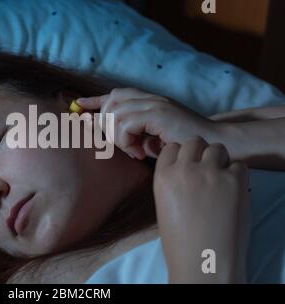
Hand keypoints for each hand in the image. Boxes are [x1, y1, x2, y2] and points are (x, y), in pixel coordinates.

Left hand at [76, 88, 218, 158]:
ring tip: (136, 151)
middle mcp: (148, 98)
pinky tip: (142, 152)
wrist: (214, 143)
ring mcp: (153, 103)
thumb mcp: (153, 137)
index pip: (114, 94)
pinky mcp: (157, 113)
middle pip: (110, 104)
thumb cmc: (183, 143)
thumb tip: (110, 134)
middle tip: (124, 146)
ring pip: (114, 115)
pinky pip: (125, 124)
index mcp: (148, 100)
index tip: (78, 105)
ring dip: (119, 138)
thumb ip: (133, 133)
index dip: (95, 100)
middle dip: (106, 126)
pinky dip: (127, 141)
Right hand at [153, 137, 250, 282]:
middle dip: (200, 152)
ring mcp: (210, 173)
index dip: (181, 154)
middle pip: (194, 141)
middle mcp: (185, 170)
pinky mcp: (234, 181)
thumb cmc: (181, 240)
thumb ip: (173, 180)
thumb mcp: (164, 204)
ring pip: (218, 148)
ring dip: (220, 160)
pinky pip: (239, 165)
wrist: (202, 261)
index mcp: (163, 176)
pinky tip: (233, 191)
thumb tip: (188, 167)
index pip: (172, 147)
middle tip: (206, 169)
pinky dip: (238, 175)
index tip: (187, 165)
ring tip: (220, 180)